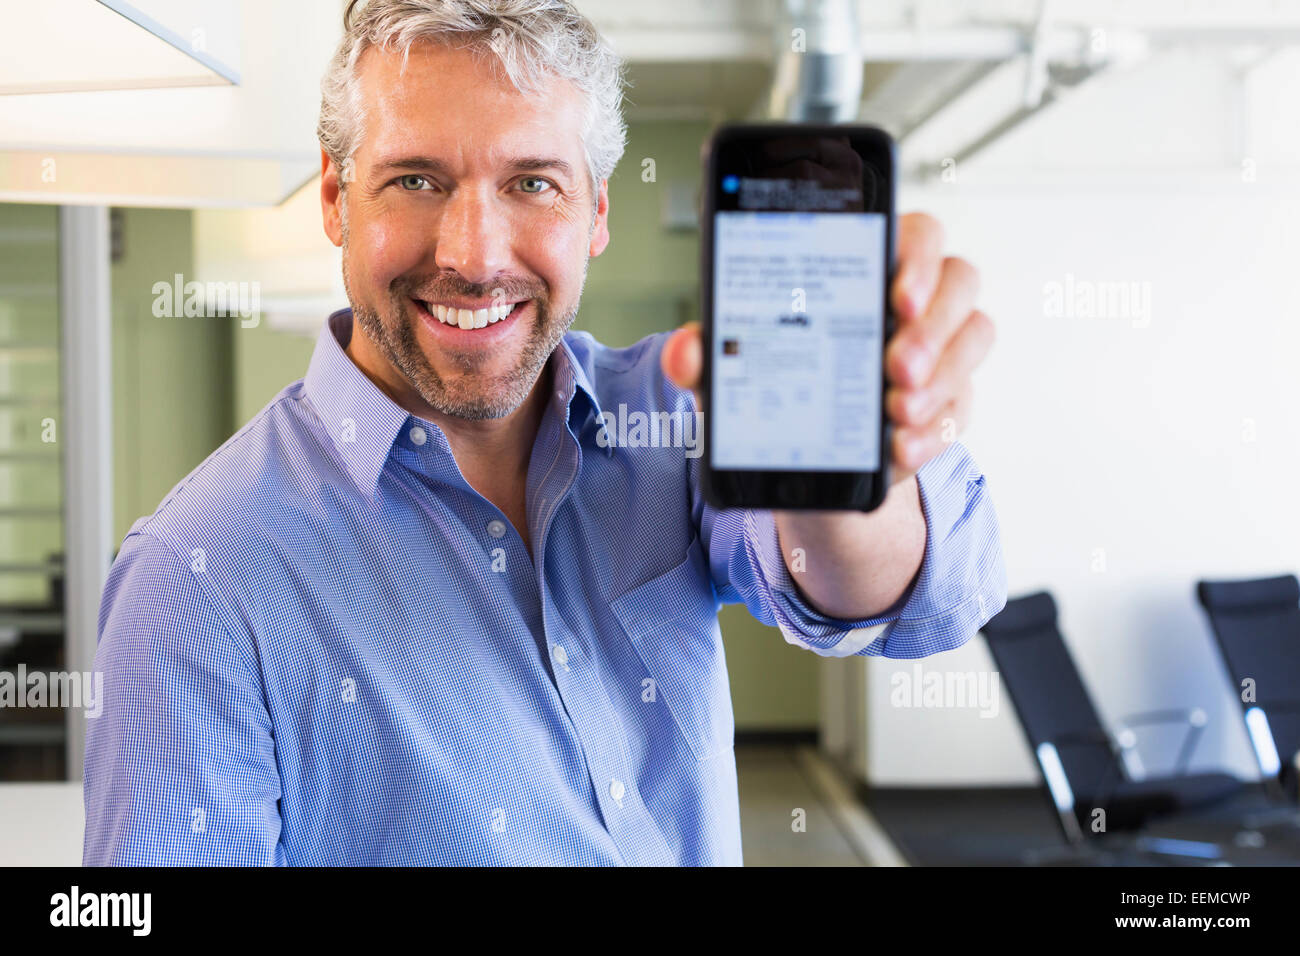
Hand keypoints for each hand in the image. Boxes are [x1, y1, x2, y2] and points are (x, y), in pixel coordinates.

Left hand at [661, 211, 993, 485]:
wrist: (804, 451)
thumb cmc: (774, 382)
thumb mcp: (734, 370)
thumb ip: (709, 355)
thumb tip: (686, 348)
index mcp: (868, 264)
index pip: (915, 231)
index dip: (917, 253)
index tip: (895, 293)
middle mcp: (918, 297)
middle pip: (959, 278)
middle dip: (932, 324)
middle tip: (895, 366)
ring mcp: (942, 348)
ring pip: (975, 336)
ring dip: (942, 376)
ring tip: (895, 410)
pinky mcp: (950, 399)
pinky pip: (963, 407)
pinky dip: (933, 431)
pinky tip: (899, 448)